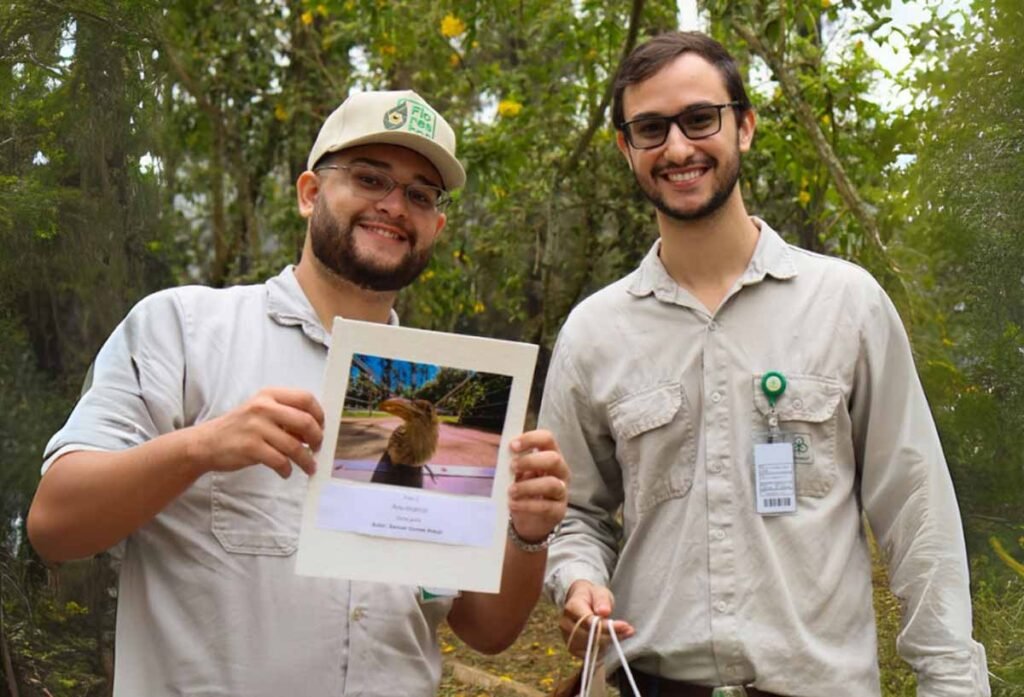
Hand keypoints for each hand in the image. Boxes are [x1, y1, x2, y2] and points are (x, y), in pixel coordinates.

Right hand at [186, 388, 323, 478]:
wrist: (206, 443)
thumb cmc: (240, 428)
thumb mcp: (261, 412)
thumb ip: (285, 415)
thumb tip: (315, 430)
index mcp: (269, 395)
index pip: (305, 398)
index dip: (319, 414)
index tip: (321, 427)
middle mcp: (263, 407)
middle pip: (305, 421)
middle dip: (317, 438)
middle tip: (317, 448)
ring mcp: (256, 427)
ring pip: (295, 446)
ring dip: (306, 460)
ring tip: (309, 467)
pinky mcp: (251, 448)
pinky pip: (280, 461)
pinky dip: (287, 470)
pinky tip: (286, 472)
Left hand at [507, 429, 568, 543]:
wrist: (530, 521)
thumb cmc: (525, 491)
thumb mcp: (519, 474)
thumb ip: (515, 463)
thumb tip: (506, 453)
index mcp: (551, 455)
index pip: (547, 439)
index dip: (531, 439)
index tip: (512, 445)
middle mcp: (560, 471)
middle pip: (553, 459)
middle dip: (530, 461)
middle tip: (512, 467)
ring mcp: (562, 492)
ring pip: (551, 484)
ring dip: (527, 486)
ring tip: (511, 491)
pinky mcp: (558, 511)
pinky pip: (545, 506)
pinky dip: (527, 505)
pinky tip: (513, 504)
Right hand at [560, 580, 634, 656]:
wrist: (580, 601)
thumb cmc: (591, 596)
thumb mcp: (599, 592)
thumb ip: (602, 600)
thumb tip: (604, 612)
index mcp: (572, 607)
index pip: (589, 621)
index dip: (607, 626)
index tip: (625, 626)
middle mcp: (566, 624)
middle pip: (590, 636)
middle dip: (611, 636)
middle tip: (629, 631)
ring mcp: (568, 638)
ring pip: (590, 647)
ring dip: (609, 643)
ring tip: (623, 635)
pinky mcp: (572, 648)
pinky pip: (589, 655)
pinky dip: (602, 650)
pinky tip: (611, 642)